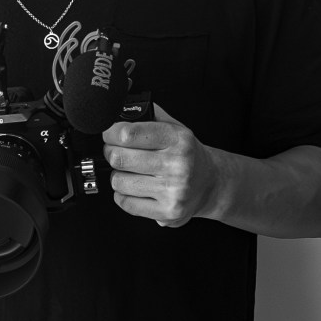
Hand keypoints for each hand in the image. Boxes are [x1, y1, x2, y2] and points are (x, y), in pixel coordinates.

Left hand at [102, 104, 217, 227]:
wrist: (211, 183)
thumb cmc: (187, 153)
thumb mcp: (175, 126)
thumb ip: (149, 114)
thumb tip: (120, 109)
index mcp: (177, 139)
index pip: (129, 134)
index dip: (111, 133)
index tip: (110, 133)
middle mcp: (177, 165)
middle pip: (119, 158)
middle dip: (111, 153)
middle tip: (117, 152)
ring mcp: (172, 191)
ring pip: (118, 181)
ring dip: (118, 175)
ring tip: (131, 171)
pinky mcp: (167, 212)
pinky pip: (125, 202)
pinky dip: (123, 194)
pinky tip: (136, 188)